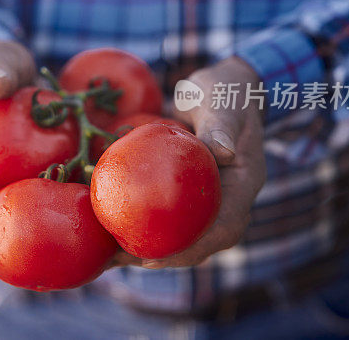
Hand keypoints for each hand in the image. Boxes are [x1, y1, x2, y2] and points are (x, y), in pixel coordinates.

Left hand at [114, 56, 266, 268]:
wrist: (226, 87)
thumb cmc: (225, 90)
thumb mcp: (223, 101)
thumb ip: (222, 123)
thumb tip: (224, 151)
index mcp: (244, 185)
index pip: (221, 229)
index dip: (189, 251)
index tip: (151, 261)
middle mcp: (227, 199)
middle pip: (197, 242)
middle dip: (159, 257)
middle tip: (116, 260)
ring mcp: (208, 198)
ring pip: (179, 233)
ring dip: (145, 246)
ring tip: (105, 256)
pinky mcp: (188, 192)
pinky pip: (166, 213)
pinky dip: (139, 221)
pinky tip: (105, 224)